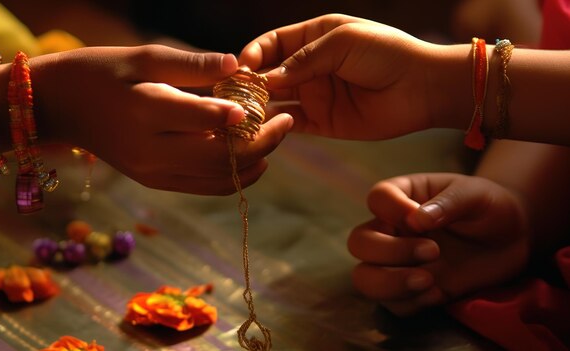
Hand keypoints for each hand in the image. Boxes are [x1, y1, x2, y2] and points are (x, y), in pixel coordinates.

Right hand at [30, 45, 292, 194]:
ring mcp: (151, 173)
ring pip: (215, 179)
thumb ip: (191, 65)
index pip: (206, 120)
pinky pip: (201, 187)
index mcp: (146, 112)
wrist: (60, 107)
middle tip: (287, 122)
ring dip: (252, 163)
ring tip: (275, 139)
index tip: (271, 104)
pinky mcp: (153, 182)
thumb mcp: (143, 58)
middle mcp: (150, 151)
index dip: (243, 115)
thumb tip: (236, 66)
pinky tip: (253, 162)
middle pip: (219, 158)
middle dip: (260, 143)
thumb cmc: (101, 72)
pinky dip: (231, 178)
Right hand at [239, 14, 444, 139]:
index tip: (243, 65)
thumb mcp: (342, 42)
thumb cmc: (387, 53)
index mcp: (314, 37)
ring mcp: (315, 95)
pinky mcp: (323, 122)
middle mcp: (310, 67)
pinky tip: (265, 125)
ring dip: (258, 105)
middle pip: (269, 73)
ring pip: (276, 100)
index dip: (255, 53)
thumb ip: (304, 59)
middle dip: (250, 81)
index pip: (272, 43)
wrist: (422, 87)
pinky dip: (277, 125)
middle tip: (234, 93)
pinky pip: (292, 124)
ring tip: (243, 111)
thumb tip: (267, 78)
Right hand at [348, 173, 529, 315]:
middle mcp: (391, 229)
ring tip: (428, 281)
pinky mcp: (411, 290)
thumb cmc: (488, 207)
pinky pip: (392, 304)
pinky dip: (411, 303)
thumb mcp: (476, 195)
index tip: (421, 218)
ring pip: (364, 278)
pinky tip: (439, 293)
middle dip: (389, 252)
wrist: (511, 239)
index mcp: (402, 197)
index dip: (392, 210)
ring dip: (389, 283)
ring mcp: (397, 263)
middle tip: (433, 251)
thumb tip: (417, 219)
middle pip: (359, 242)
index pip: (376, 198)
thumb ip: (449, 202)